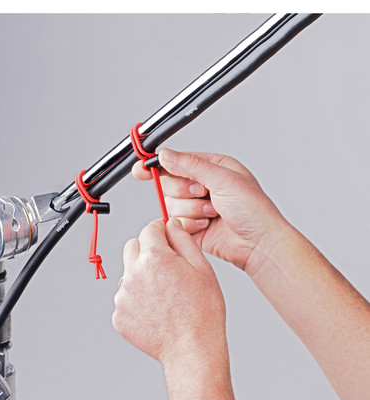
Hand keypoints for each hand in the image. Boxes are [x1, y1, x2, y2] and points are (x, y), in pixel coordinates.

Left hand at [112, 218, 234, 399]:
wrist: (192, 349)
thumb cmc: (202, 311)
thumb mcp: (201, 267)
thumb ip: (182, 240)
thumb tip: (172, 224)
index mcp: (154, 257)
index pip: (149, 229)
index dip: (160, 230)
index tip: (166, 236)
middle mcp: (133, 273)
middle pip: (133, 247)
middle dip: (147, 250)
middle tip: (166, 266)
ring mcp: (123, 296)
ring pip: (129, 274)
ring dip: (142, 276)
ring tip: (165, 295)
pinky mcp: (119, 316)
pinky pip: (126, 299)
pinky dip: (137, 300)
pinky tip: (156, 311)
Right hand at [132, 149, 287, 273]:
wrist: (258, 243)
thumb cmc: (253, 209)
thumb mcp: (223, 179)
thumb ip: (191, 165)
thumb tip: (165, 155)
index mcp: (211, 168)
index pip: (176, 162)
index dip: (157, 166)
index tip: (141, 170)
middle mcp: (202, 186)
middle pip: (169, 184)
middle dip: (185, 191)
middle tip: (204, 194)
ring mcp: (196, 207)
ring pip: (171, 205)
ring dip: (191, 210)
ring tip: (212, 214)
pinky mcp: (192, 227)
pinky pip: (176, 223)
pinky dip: (189, 225)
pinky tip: (207, 226)